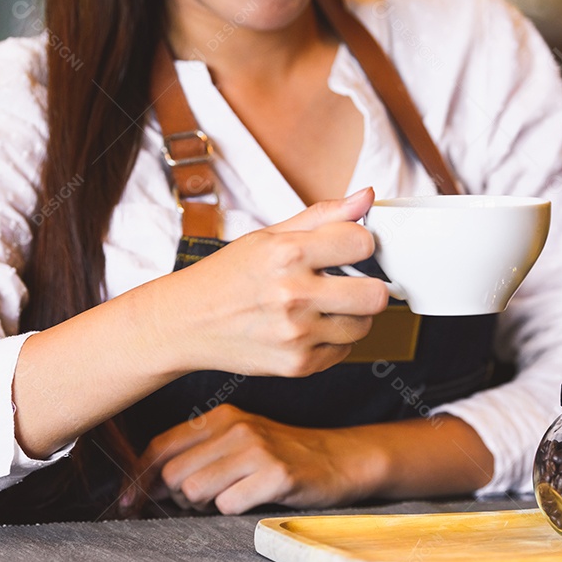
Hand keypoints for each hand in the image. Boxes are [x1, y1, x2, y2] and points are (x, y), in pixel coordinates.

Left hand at [139, 404, 385, 514]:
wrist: (338, 459)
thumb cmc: (280, 456)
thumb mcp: (237, 442)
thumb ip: (194, 454)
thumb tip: (145, 486)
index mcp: (220, 417)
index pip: (159, 446)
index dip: (139, 479)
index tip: (129, 502)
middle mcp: (235, 427)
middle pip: (172, 475)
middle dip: (179, 498)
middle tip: (205, 501)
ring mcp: (256, 449)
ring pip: (194, 491)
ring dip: (206, 506)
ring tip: (231, 498)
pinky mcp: (276, 474)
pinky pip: (228, 505)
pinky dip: (234, 511)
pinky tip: (253, 500)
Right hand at [156, 188, 389, 378]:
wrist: (185, 323)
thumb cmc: (228, 276)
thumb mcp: (268, 236)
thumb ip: (323, 216)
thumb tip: (367, 196)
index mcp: (286, 254)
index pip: (362, 242)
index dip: (360, 243)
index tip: (348, 248)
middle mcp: (292, 295)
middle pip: (375, 295)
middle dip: (368, 286)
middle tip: (349, 283)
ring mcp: (296, 335)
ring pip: (364, 326)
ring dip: (351, 315)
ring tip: (323, 306)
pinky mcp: (298, 365)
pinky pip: (344, 351)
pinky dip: (332, 340)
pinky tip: (307, 328)